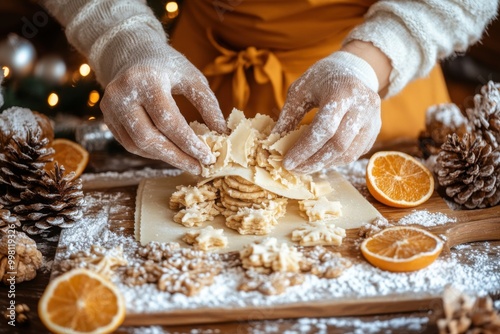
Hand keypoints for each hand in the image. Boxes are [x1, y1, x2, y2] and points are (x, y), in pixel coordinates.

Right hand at [101, 47, 226, 174]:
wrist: (132, 54)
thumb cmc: (167, 66)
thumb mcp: (192, 78)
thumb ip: (207, 104)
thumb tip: (222, 133)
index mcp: (146, 80)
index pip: (168, 120)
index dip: (188, 143)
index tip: (207, 157)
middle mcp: (122, 94)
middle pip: (149, 138)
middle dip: (177, 157)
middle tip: (198, 167)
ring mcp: (110, 108)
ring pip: (138, 145)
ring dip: (165, 158)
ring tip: (188, 162)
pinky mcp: (107, 118)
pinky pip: (130, 144)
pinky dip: (152, 153)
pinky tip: (170, 153)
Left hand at [272, 51, 381, 172]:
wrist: (354, 69)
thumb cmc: (323, 79)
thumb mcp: (300, 89)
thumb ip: (288, 115)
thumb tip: (274, 142)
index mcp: (342, 92)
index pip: (324, 128)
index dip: (305, 149)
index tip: (287, 162)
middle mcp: (362, 106)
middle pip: (338, 145)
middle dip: (314, 161)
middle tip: (295, 169)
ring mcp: (372, 119)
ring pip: (349, 153)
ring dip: (324, 164)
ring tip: (305, 166)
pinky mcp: (376, 129)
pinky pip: (356, 153)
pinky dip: (336, 160)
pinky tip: (321, 159)